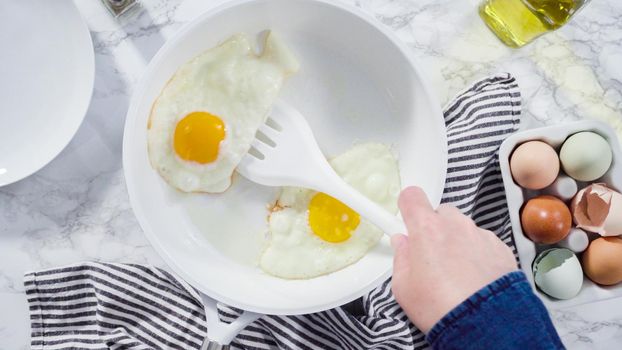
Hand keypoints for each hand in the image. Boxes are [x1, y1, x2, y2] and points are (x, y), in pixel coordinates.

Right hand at [391, 187, 517, 333]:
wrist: (484, 324)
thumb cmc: (443, 306)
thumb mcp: (403, 287)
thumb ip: (401, 258)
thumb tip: (402, 247)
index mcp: (427, 228)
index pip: (412, 196)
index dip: (407, 206)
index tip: (406, 219)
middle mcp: (455, 225)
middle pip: (440, 212)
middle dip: (433, 228)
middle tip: (429, 254)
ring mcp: (480, 235)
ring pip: (463, 228)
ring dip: (456, 242)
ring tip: (453, 272)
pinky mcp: (500, 249)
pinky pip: (483, 243)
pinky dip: (477, 254)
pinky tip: (472, 278)